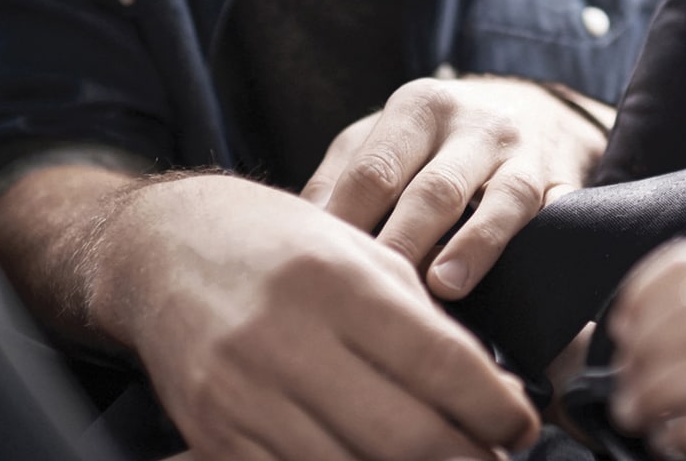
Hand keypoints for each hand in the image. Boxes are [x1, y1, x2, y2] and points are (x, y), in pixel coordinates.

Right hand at [91, 174, 539, 460]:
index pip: (441, 365)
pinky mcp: (212, 433)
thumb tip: (495, 393)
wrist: (165, 249)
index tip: (520, 426)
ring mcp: (243, 394)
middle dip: (467, 460)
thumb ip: (426, 322)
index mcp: (337, 282)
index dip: (495, 410)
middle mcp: (286, 338)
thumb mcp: (360, 255)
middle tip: (491, 460)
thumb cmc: (277, 246)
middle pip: (405, 436)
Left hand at [302, 75, 608, 298]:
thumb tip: (298, 237)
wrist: (537, 109)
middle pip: (433, 188)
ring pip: (501, 199)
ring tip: (443, 286)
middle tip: (372, 291)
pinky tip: (519, 279)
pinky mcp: (565, 181)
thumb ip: (339, 178)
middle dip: (402, 241)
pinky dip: (537, 246)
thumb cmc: (438, 138)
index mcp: (417, 108)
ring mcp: (524, 153)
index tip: (320, 270)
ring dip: (473, 245)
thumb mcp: (383, 137)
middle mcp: (474, 124)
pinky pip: (556, 214)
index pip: (374, 170)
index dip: (346, 223)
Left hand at [608, 238, 685, 458]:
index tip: (623, 327)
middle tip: (625, 387)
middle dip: (637, 360)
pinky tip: (672, 437)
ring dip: (649, 400)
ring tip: (638, 415)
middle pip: (678, 324)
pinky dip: (679, 434)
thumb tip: (622, 331)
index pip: (684, 264)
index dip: (639, 294)